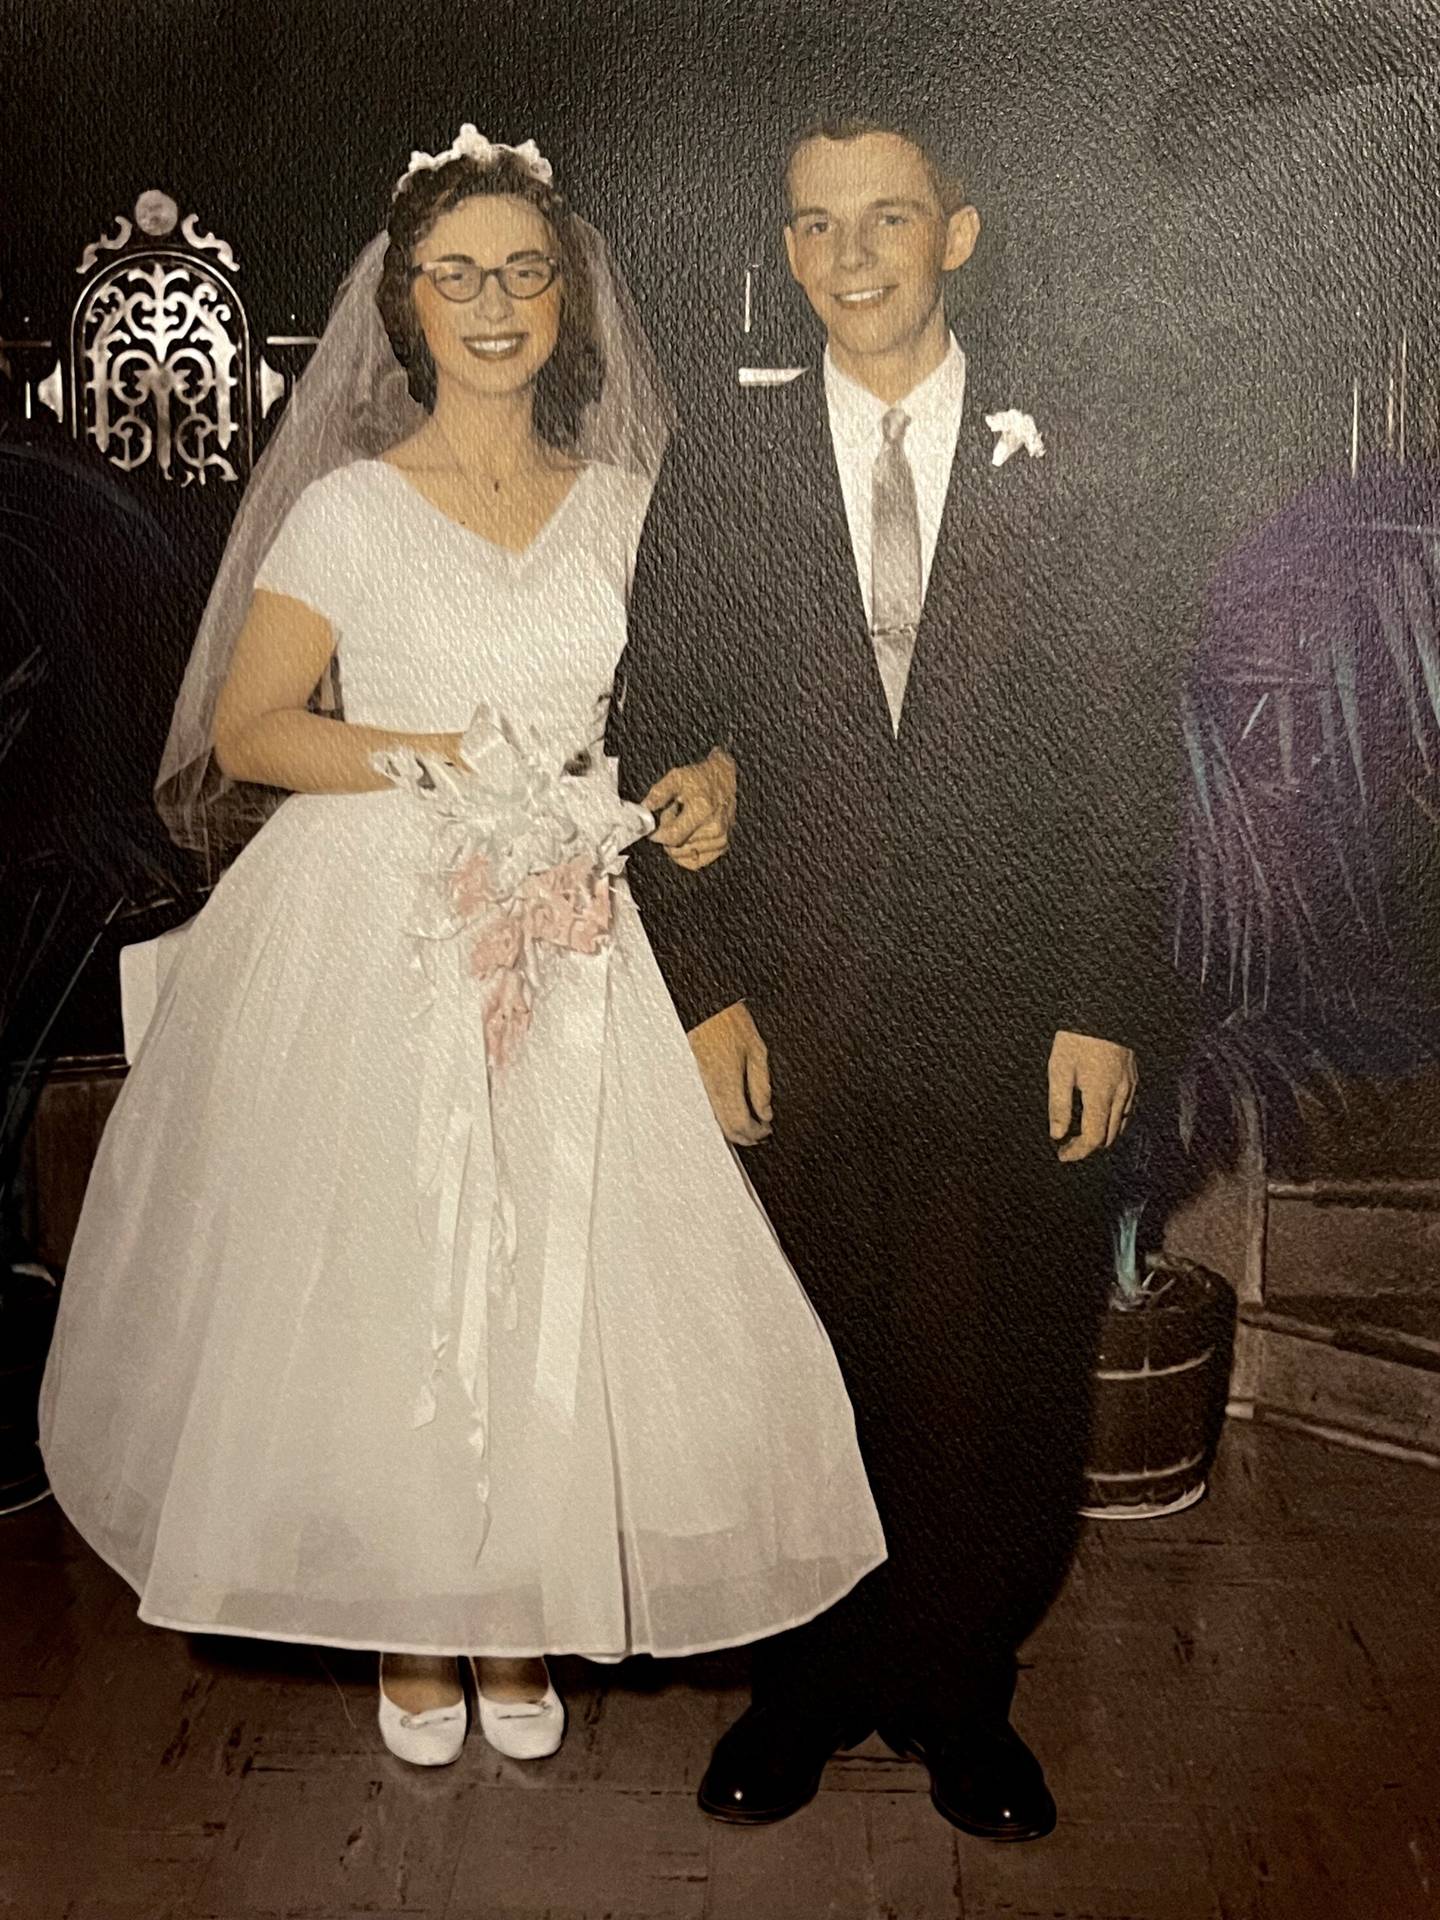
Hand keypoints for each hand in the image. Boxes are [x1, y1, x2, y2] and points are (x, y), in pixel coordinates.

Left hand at [644, 748, 735, 869]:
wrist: (723, 778)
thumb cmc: (700, 778)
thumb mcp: (676, 778)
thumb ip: (658, 794)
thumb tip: (644, 810)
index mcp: (702, 810)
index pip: (673, 836)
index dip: (658, 835)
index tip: (653, 829)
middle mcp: (714, 827)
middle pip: (677, 846)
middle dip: (669, 834)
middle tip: (673, 817)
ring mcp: (720, 838)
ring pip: (684, 854)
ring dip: (679, 841)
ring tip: (684, 823)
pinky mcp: (722, 846)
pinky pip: (696, 862)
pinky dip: (685, 854)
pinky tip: (686, 838)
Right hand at [688, 1000, 771, 1144]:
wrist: (706, 1008)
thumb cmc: (730, 1022)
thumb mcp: (757, 1051)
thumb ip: (762, 1086)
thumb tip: (766, 1113)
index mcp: (726, 1083)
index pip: (740, 1124)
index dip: (756, 1133)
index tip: (768, 1130)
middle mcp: (710, 1089)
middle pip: (726, 1129)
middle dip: (746, 1137)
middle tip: (762, 1133)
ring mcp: (702, 1086)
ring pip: (717, 1121)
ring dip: (735, 1129)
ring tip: (752, 1125)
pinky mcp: (698, 1080)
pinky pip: (711, 1108)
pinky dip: (725, 1117)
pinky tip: (736, 1111)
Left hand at [1048, 1029, 1136, 1162]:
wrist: (1102, 1011)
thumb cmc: (1076, 1039)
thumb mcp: (1059, 1069)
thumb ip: (1058, 1105)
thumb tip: (1057, 1134)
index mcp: (1100, 1094)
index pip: (1094, 1138)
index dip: (1078, 1152)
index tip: (1062, 1154)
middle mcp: (1120, 1095)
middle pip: (1109, 1136)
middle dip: (1088, 1146)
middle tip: (1067, 1144)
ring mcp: (1131, 1087)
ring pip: (1120, 1125)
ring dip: (1102, 1134)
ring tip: (1079, 1131)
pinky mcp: (1134, 1079)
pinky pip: (1127, 1110)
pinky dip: (1113, 1120)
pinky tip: (1097, 1114)